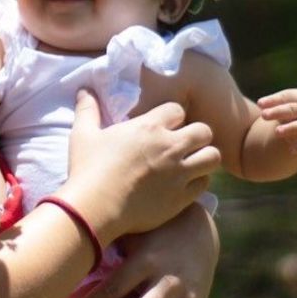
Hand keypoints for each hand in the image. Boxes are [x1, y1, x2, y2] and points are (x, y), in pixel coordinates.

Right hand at [62, 95, 220, 239]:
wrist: (95, 208)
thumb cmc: (87, 168)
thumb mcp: (83, 134)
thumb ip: (87, 109)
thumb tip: (84, 90)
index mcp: (148, 127)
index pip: (177, 109)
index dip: (173, 116)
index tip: (163, 126)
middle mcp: (170, 147)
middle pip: (204, 131)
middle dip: (196, 135)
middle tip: (183, 144)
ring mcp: (179, 173)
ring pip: (213, 157)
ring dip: (204, 158)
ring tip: (191, 163)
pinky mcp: (182, 197)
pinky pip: (204, 184)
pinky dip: (197, 182)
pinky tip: (184, 184)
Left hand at [257, 88, 296, 152]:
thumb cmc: (287, 109)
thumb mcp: (280, 103)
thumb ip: (271, 104)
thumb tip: (260, 104)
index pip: (285, 97)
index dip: (272, 100)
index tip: (259, 104)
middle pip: (292, 109)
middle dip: (278, 112)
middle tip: (263, 115)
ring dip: (290, 128)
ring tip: (277, 132)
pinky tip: (292, 150)